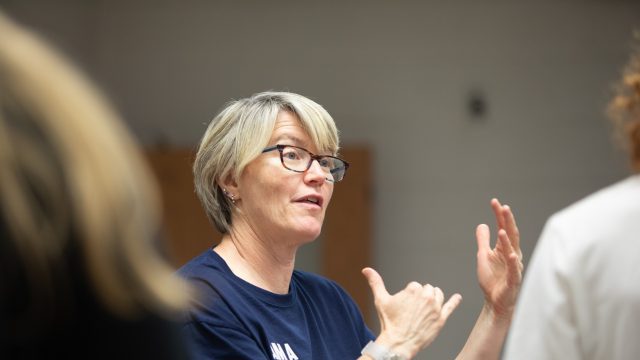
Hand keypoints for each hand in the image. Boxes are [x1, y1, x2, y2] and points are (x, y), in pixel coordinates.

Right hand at [362, 267, 461, 358]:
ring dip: (433, 298)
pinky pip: (450, 306)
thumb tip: (366, 270)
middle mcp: (426, 297)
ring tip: (425, 308)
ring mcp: (435, 308)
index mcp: (413, 290)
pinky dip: (455, 301)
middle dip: (421, 296)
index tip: (404, 306)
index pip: (415, 286)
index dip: (409, 296)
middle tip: (412, 310)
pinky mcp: (441, 319)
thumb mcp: (381, 300)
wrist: (398, 344)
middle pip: (427, 289)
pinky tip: (458, 298)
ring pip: (438, 295)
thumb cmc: (389, 322)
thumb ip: (375, 282)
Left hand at [476, 198, 522, 318]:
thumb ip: (483, 241)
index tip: (495, 202)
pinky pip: (513, 269)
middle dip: (507, 221)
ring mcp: (514, 267)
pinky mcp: (513, 279)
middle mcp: (511, 254)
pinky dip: (512, 261)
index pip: (503, 227)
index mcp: (504, 248)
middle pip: (511, 235)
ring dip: (507, 240)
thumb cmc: (492, 279)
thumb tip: (482, 224)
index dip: (499, 215)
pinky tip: (510, 253)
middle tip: (504, 207)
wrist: (495, 302)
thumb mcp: (483, 256)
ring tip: (502, 228)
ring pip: (512, 250)